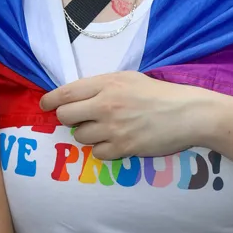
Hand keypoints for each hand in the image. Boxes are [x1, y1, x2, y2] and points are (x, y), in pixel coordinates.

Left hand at [40, 72, 211, 159]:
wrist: (188, 113)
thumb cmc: (157, 93)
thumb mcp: (127, 78)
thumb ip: (100, 86)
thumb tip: (73, 96)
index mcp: (105, 84)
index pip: (65, 93)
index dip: (49, 101)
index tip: (44, 105)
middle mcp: (105, 105)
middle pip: (65, 116)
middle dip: (67, 118)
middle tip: (79, 119)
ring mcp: (114, 128)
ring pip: (79, 136)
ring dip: (87, 134)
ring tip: (103, 129)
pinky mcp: (124, 147)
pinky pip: (97, 153)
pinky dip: (102, 149)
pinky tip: (115, 142)